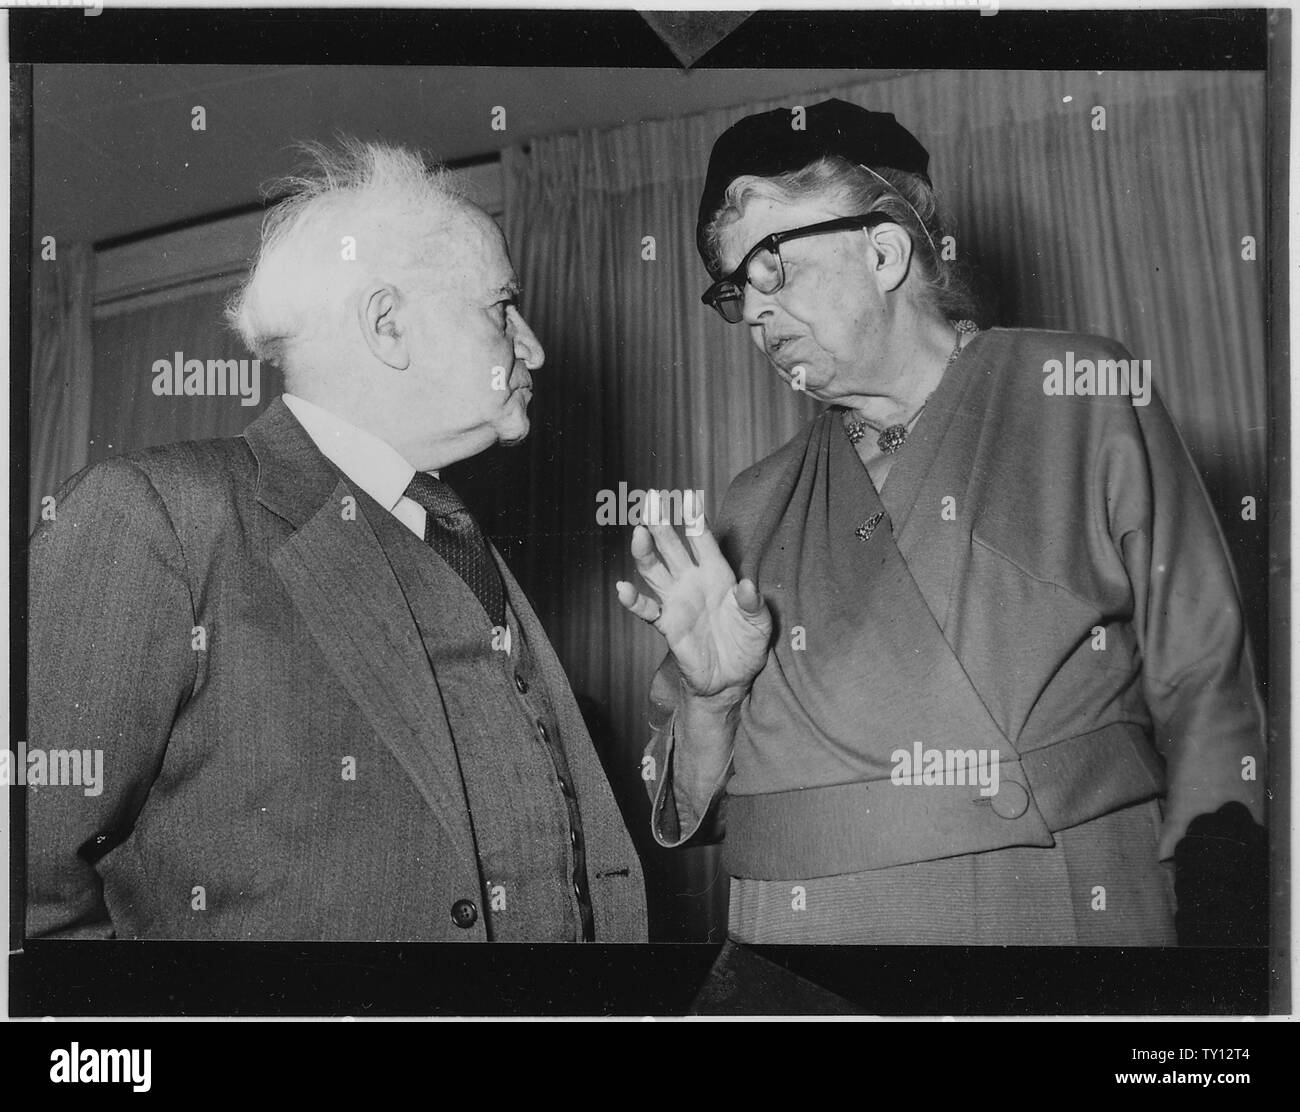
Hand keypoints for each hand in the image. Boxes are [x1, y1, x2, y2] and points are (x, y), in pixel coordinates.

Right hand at [616, 490, 771, 700]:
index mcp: (718, 573)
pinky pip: (647, 610)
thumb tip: (747, 586)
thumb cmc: (748, 644)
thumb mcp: (760, 623)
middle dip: (662, 524)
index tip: (687, 497)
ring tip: (639, 532)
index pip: (703, 540)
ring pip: (655, 571)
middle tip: (652, 500)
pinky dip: (634, 601)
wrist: (732, 679)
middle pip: (672, 547)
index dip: (694, 519)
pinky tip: (623, 589)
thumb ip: (752, 604)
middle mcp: (693, 582)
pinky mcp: (668, 625)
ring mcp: (677, 601)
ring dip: (645, 552)